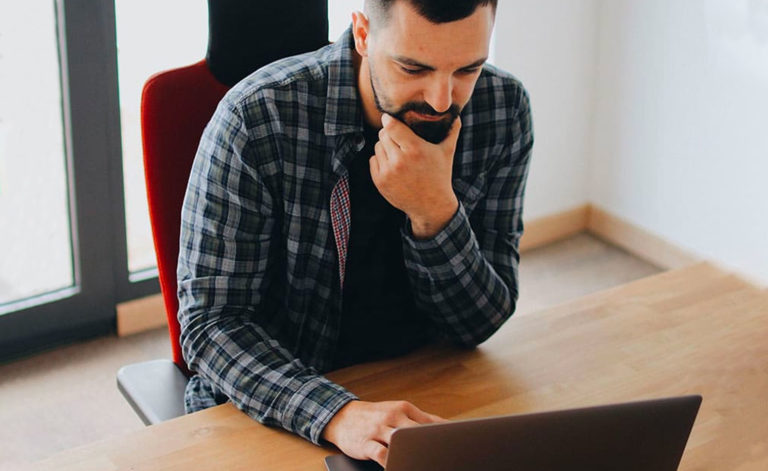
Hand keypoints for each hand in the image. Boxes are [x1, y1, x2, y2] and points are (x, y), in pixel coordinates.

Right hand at [322, 400, 446, 467]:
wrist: (342, 416)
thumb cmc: (375, 416)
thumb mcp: (398, 411)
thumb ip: (422, 418)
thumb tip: (448, 425)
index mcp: (404, 409)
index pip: (430, 422)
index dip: (445, 436)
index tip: (455, 447)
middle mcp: (393, 417)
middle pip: (418, 432)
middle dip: (431, 446)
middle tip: (443, 459)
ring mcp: (378, 429)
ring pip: (400, 442)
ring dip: (412, 455)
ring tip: (423, 464)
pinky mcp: (366, 443)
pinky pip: (381, 455)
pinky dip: (391, 463)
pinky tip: (397, 468)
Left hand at [370, 114, 461, 238]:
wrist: (431, 205)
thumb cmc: (440, 176)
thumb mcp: (447, 152)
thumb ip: (452, 131)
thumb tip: (457, 115)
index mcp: (415, 150)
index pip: (392, 126)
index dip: (389, 120)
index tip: (389, 118)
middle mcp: (399, 161)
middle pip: (383, 134)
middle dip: (389, 133)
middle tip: (398, 138)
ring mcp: (388, 172)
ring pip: (377, 146)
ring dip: (385, 146)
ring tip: (398, 152)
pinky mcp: (380, 181)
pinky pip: (373, 160)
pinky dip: (380, 159)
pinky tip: (393, 164)